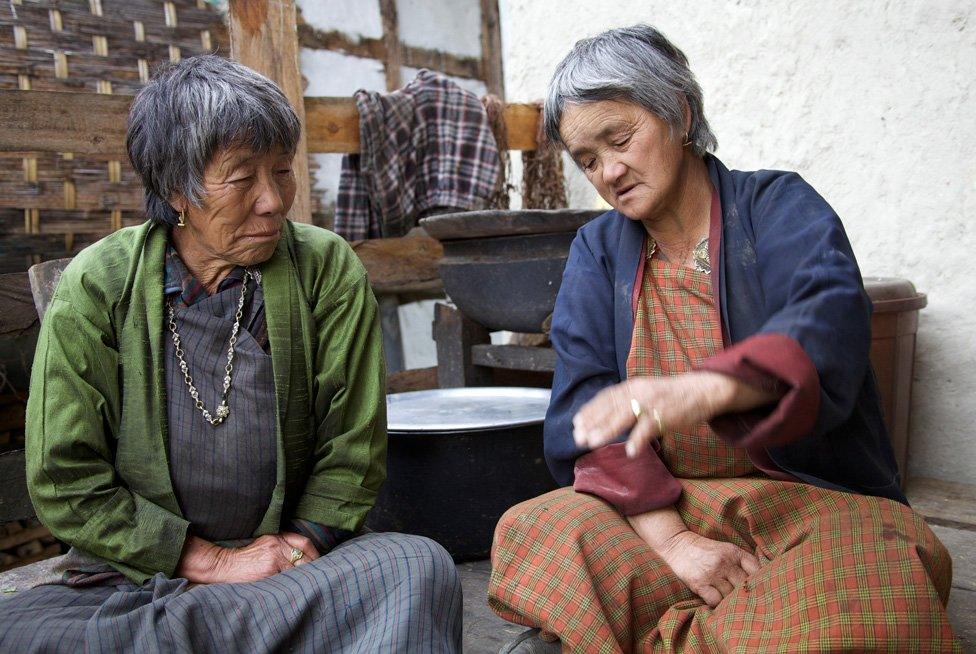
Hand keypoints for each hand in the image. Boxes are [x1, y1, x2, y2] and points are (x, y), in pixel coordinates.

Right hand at [176, 532, 318, 583]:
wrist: (224, 565)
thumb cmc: (245, 558)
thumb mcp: (265, 545)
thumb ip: (282, 547)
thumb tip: (304, 559)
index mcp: (278, 537)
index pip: (304, 542)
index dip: (315, 553)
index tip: (320, 562)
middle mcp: (278, 545)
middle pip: (304, 557)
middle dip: (311, 568)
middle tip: (316, 577)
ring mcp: (274, 558)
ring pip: (297, 570)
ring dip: (301, 579)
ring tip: (303, 586)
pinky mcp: (269, 570)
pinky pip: (286, 579)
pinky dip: (290, 585)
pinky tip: (290, 590)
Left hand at [573, 372, 735, 457]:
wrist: (702, 390)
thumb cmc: (671, 396)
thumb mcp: (645, 392)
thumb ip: (627, 401)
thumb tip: (605, 415)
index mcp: (632, 386)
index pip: (605, 397)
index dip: (590, 410)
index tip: (576, 423)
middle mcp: (638, 391)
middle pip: (610, 407)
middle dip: (592, 423)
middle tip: (578, 438)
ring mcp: (651, 402)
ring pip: (624, 415)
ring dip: (607, 430)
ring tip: (593, 443)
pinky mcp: (666, 414)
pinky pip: (649, 428)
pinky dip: (639, 439)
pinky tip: (631, 452)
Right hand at [656, 530, 759, 607]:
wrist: (678, 545)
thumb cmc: (706, 550)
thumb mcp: (726, 549)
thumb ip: (743, 562)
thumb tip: (762, 580)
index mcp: (734, 552)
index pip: (756, 570)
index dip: (762, 582)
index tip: (763, 590)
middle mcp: (724, 562)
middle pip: (744, 586)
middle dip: (747, 595)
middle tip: (749, 602)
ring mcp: (711, 573)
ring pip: (731, 596)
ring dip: (731, 601)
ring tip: (731, 604)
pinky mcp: (699, 583)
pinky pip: (715, 601)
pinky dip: (717, 604)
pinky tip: (717, 602)